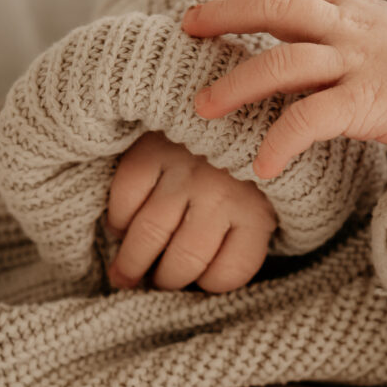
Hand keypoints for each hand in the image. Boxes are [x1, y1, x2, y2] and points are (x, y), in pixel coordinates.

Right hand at [103, 131, 276, 291]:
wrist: (238, 100)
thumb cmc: (248, 164)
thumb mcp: (267, 201)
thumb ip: (245, 239)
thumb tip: (201, 283)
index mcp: (257, 214)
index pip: (226, 275)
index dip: (206, 286)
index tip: (197, 280)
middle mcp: (222, 195)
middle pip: (183, 262)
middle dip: (164, 282)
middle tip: (154, 282)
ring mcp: (184, 172)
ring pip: (148, 236)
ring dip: (130, 264)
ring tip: (124, 275)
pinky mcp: (152, 151)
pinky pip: (125, 199)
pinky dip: (119, 220)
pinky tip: (123, 226)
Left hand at [184, 0, 386, 233]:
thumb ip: (347, 31)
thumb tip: (303, 36)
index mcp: (357, 9)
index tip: (214, 1)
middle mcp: (354, 29)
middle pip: (277, 5)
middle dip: (225, 13)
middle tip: (187, 29)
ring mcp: (362, 64)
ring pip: (283, 62)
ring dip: (235, 84)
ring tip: (200, 110)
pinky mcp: (372, 104)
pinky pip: (313, 119)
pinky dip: (280, 141)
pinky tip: (260, 165)